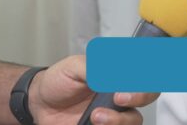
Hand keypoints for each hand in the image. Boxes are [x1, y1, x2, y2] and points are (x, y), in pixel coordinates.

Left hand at [27, 55, 158, 124]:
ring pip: (134, 120)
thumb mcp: (74, 66)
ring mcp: (114, 114)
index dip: (148, 74)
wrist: (37, 105)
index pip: (146, 71)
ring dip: (119, 120)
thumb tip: (112, 74)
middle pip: (148, 96)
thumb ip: (94, 68)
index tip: (135, 78)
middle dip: (140, 96)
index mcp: (118, 74)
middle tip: (120, 98)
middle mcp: (121, 94)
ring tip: (96, 117)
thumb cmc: (57, 81)